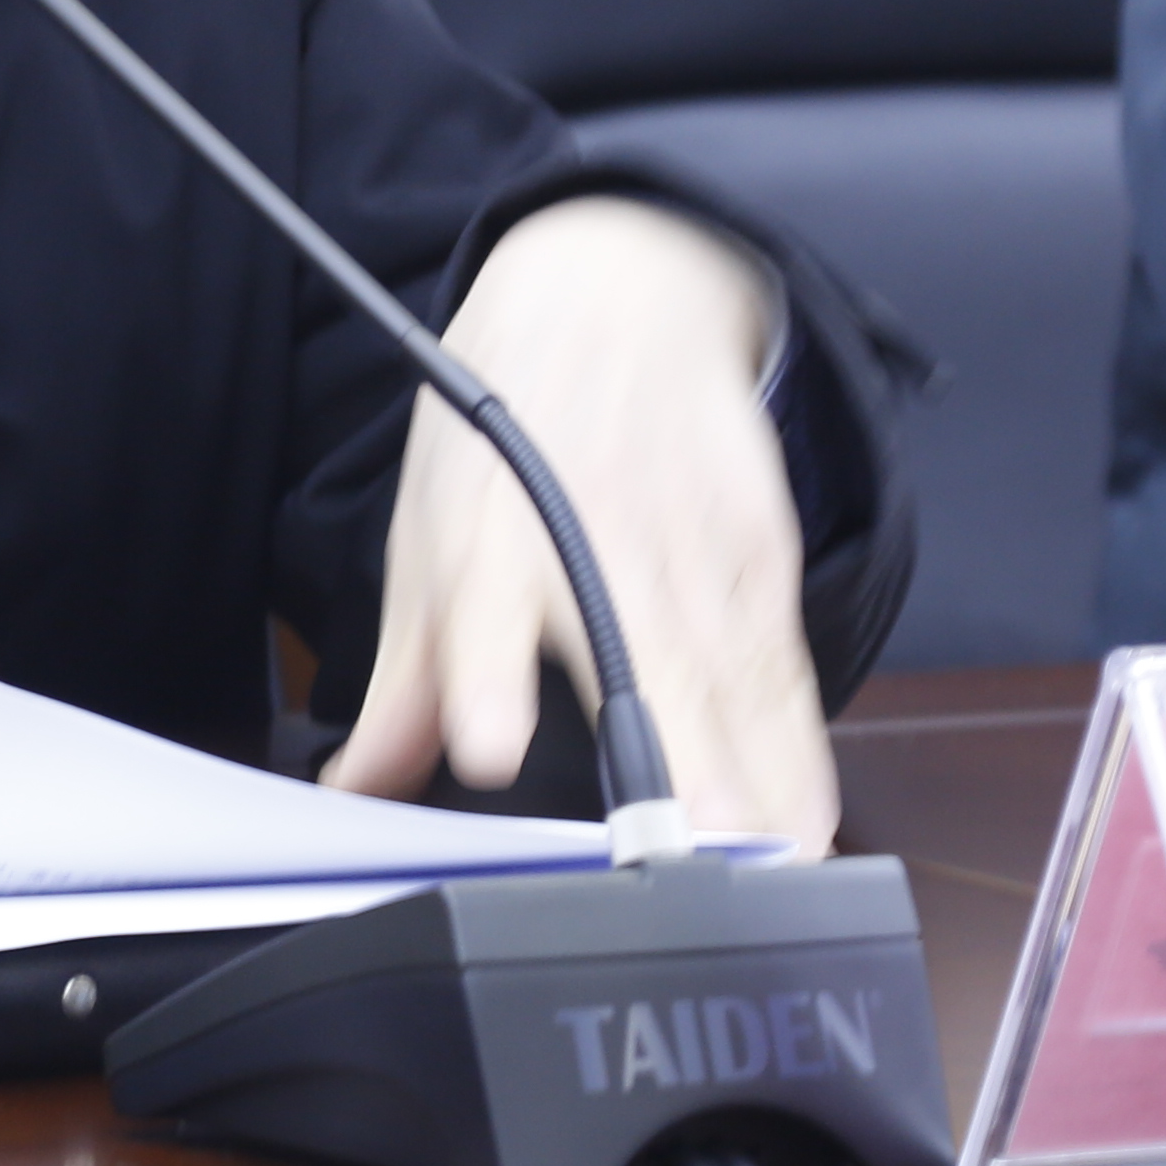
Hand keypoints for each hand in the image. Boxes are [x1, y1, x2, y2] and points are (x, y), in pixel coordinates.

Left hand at [323, 193, 837, 849]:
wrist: (618, 294)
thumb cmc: (507, 424)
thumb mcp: (429, 533)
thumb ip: (403, 682)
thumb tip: (356, 789)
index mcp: (489, 539)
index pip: (479, 609)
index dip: (483, 675)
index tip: (487, 743)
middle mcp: (594, 546)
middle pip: (639, 661)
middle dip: (672, 761)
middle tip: (690, 848)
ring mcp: (690, 553)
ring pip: (730, 682)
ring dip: (754, 782)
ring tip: (771, 871)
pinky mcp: (763, 557)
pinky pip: (785, 671)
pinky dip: (800, 750)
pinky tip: (809, 823)